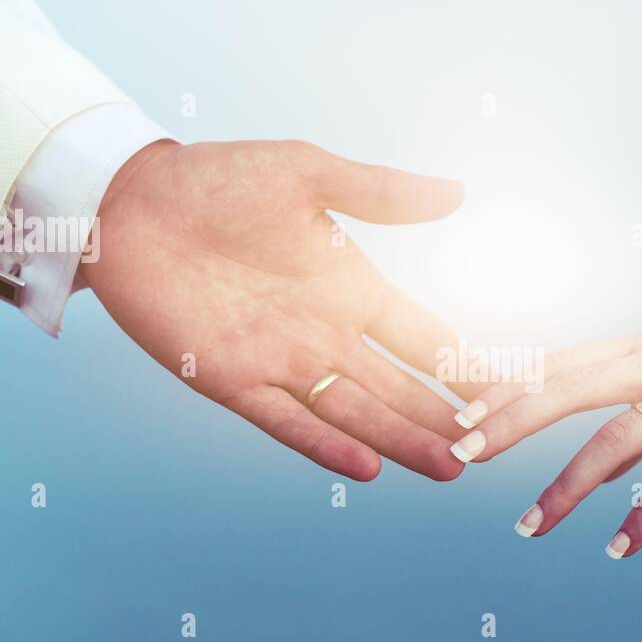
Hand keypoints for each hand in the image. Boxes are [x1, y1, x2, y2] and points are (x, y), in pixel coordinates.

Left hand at [81, 138, 475, 480]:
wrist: (131, 202)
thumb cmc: (219, 179)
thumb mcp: (309, 175)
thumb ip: (381, 193)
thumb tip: (457, 192)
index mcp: (351, 287)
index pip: (422, 336)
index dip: (464, 364)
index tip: (510, 391)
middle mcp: (326, 332)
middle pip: (397, 386)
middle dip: (441, 418)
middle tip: (490, 450)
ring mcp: (282, 361)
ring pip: (354, 412)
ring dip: (401, 440)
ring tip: (449, 467)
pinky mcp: (232, 380)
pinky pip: (286, 420)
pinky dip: (325, 445)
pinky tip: (365, 467)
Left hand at [450, 309, 641, 556]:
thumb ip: (637, 385)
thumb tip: (589, 422)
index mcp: (640, 346)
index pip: (556, 363)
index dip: (503, 386)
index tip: (455, 414)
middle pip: (564, 388)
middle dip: (507, 422)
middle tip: (459, 456)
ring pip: (613, 439)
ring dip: (565, 486)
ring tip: (525, 529)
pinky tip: (621, 549)